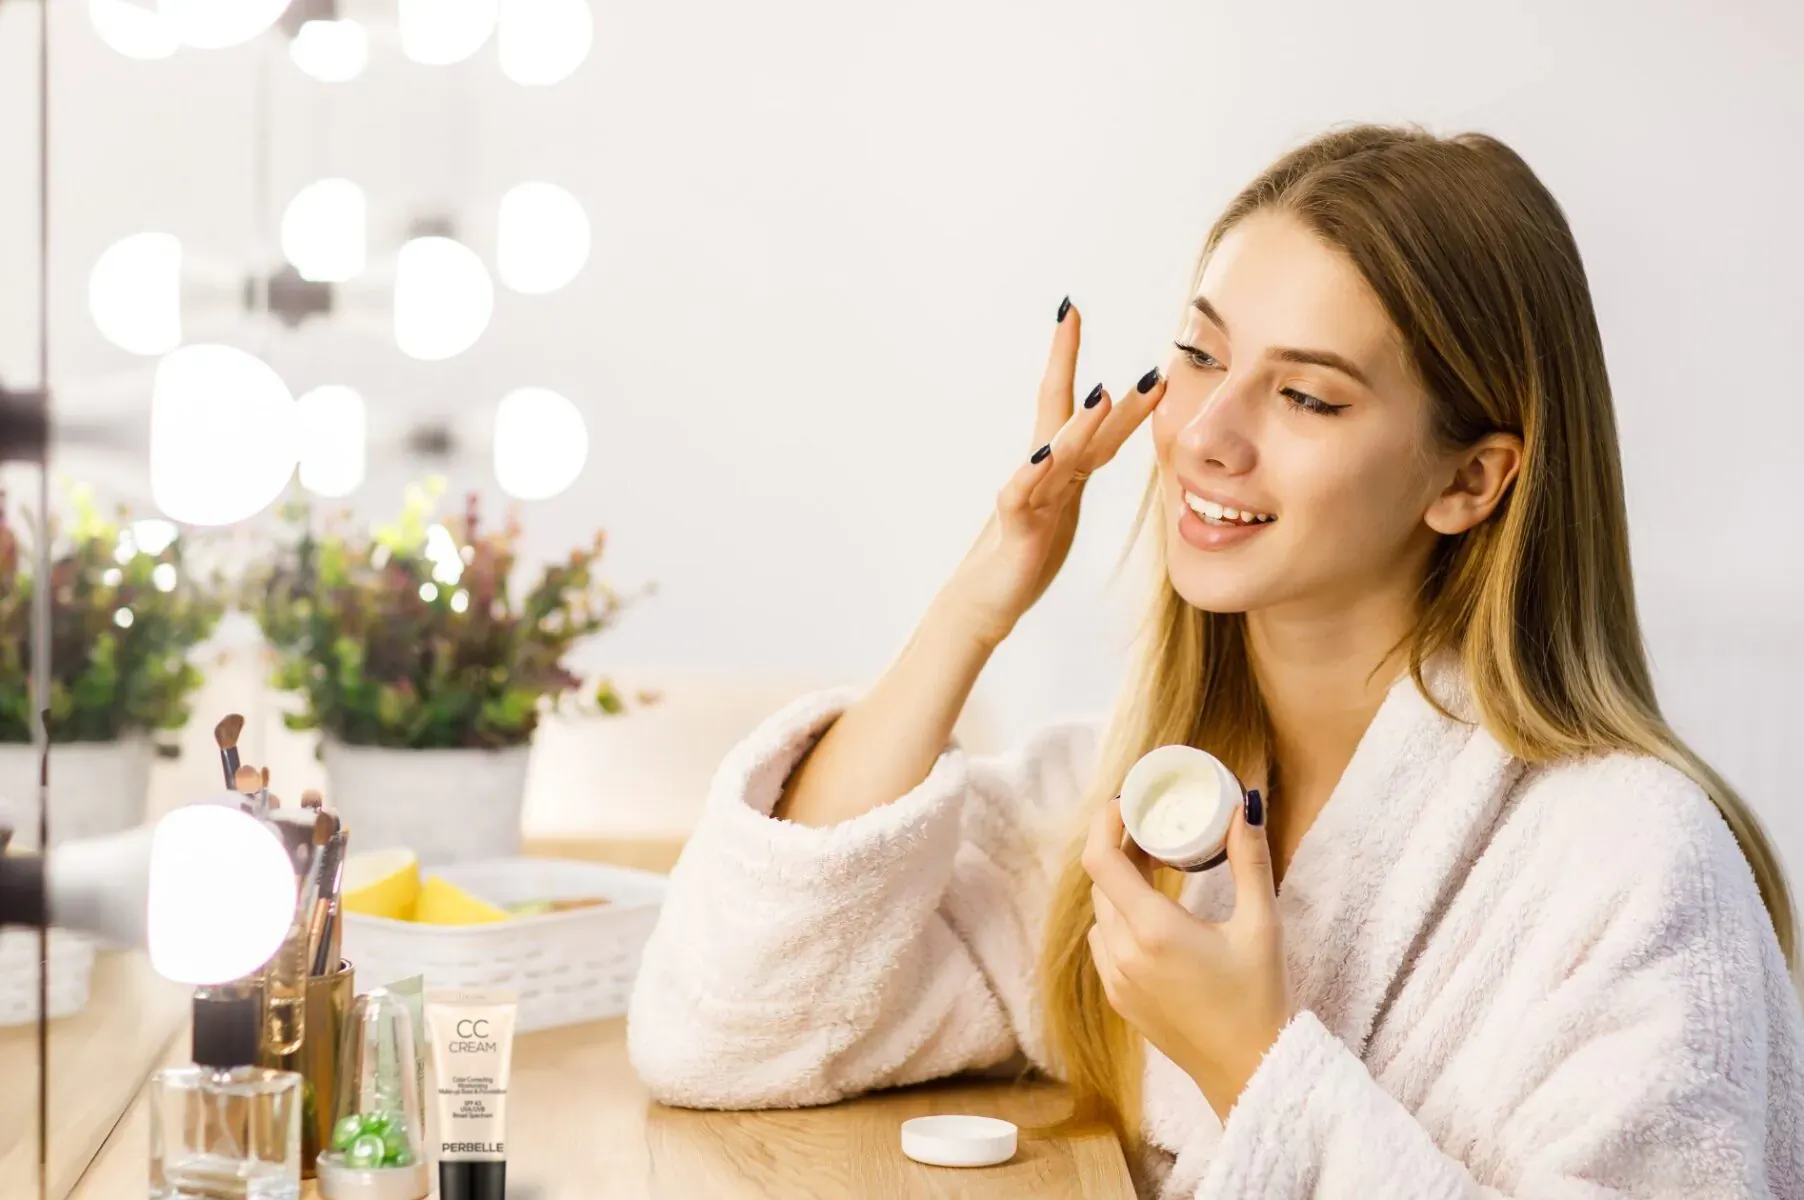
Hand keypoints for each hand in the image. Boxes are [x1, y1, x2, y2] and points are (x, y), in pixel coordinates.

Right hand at [949, 300, 1166, 646]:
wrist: (983, 602)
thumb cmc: (1024, 554)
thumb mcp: (1062, 506)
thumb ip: (1076, 470)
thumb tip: (1098, 436)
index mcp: (1058, 467)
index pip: (1074, 406)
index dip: (1076, 359)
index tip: (1073, 312)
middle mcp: (1041, 473)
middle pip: (1060, 412)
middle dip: (1063, 361)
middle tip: (1069, 312)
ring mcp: (1028, 500)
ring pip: (1054, 456)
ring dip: (1077, 425)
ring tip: (1100, 395)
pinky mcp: (1019, 533)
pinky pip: (1024, 500)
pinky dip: (1034, 477)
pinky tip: (1045, 457)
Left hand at [1082, 793, 1291, 1121]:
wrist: (1247, 1070)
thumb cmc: (1259, 998)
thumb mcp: (1260, 924)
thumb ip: (1250, 860)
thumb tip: (1245, 806)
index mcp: (1153, 930)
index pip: (1100, 860)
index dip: (1104, 823)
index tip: (1127, 805)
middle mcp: (1123, 953)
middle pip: (1101, 882)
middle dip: (1121, 850)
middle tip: (1154, 831)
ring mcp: (1115, 978)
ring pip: (1101, 912)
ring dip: (1120, 885)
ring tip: (1155, 869)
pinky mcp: (1119, 998)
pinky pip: (1104, 942)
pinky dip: (1120, 918)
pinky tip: (1153, 915)